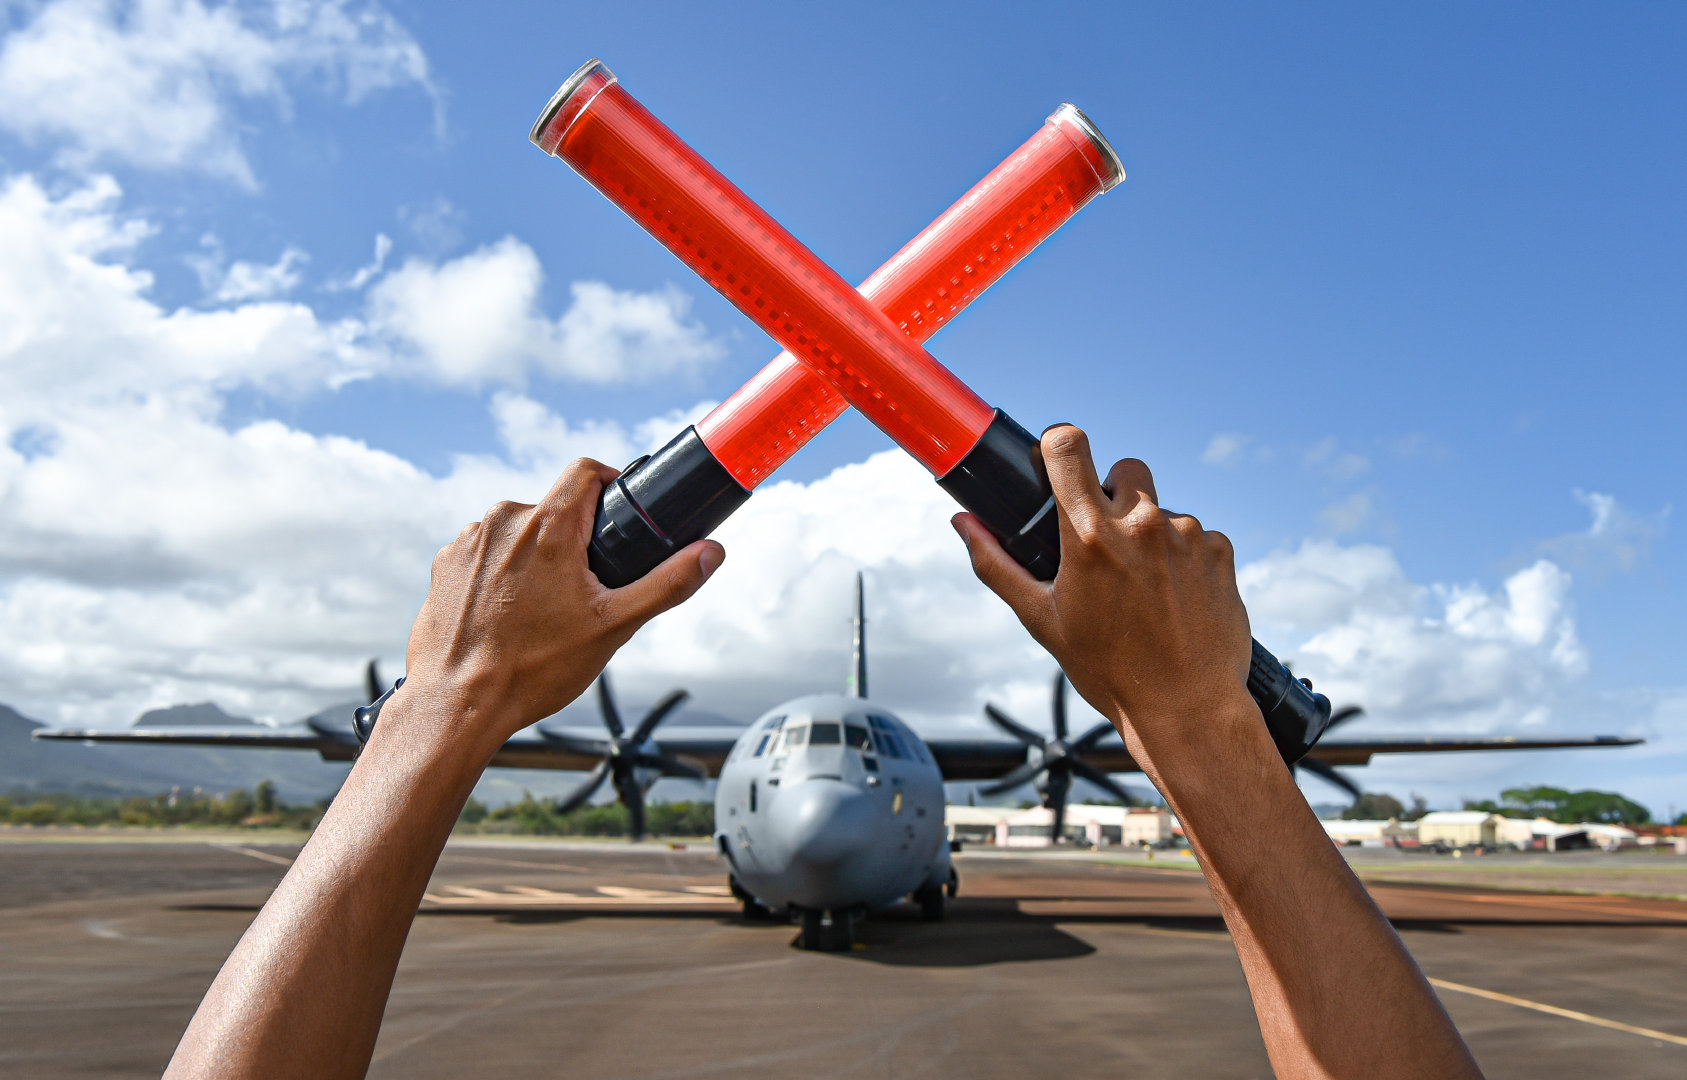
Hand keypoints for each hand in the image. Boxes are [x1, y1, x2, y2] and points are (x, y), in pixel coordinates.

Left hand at [390, 458, 723, 758]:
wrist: (458, 705)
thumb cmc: (530, 670)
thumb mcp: (615, 627)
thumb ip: (667, 583)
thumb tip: (709, 553)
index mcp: (548, 527)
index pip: (587, 471)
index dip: (610, 484)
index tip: (618, 512)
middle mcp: (502, 523)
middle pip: (554, 507)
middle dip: (574, 538)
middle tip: (585, 587)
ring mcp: (468, 543)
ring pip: (518, 531)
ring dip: (534, 556)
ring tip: (541, 609)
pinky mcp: (445, 565)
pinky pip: (485, 553)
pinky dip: (500, 574)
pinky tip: (508, 615)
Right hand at [952, 425, 1259, 777]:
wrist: (1186, 709)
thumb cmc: (1108, 670)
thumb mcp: (1040, 619)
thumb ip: (996, 564)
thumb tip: (962, 523)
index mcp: (1090, 536)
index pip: (1070, 445)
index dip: (1060, 444)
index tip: (1058, 462)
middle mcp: (1143, 525)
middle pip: (1123, 467)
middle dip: (1112, 494)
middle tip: (1106, 543)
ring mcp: (1188, 535)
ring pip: (1161, 507)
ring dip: (1150, 533)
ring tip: (1144, 588)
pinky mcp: (1221, 550)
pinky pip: (1196, 534)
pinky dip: (1184, 556)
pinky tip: (1176, 597)